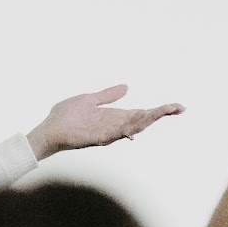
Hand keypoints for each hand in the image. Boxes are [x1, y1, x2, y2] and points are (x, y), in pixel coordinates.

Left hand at [26, 85, 183, 160]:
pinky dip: (125, 131)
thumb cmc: (66, 116)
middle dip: (160, 114)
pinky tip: (137, 127)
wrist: (48, 129)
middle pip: (142, 121)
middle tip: (179, 108)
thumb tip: (127, 87)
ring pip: (132, 127)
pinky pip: (114, 135)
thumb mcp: (89, 99)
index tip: (178, 106)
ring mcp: (106, 133)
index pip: (141, 114)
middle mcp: (114, 126)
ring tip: (162, 112)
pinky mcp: (95, 138)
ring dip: (147, 120)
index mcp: (114, 116)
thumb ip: (108, 95)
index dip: (159, 110)